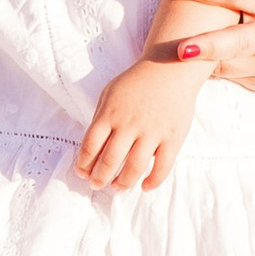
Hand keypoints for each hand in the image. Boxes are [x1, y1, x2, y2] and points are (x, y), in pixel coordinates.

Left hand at [75, 52, 200, 194]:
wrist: (169, 68)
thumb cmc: (137, 82)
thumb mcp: (109, 94)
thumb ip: (100, 118)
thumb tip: (92, 149)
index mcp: (110, 114)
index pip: (90, 146)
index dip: (84, 164)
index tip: (82, 172)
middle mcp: (129, 125)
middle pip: (109, 160)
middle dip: (99, 178)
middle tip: (96, 185)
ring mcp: (152, 132)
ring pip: (134, 167)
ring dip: (122, 183)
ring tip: (117, 187)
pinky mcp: (172, 138)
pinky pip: (162, 167)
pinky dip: (152, 181)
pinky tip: (144, 186)